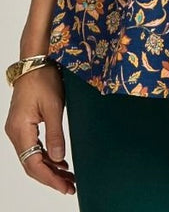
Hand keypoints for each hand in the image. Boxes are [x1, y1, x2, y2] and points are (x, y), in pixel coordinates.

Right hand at [4, 65, 75, 195]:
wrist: (34, 63)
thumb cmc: (43, 79)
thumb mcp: (53, 106)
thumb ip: (56, 134)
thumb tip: (59, 159)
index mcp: (21, 130)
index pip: (33, 164)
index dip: (50, 178)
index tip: (65, 187)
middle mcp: (16, 133)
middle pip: (31, 164)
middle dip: (51, 177)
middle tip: (70, 186)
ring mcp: (18, 130)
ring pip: (33, 157)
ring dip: (50, 168)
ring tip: (68, 177)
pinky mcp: (24, 125)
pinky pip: (34, 147)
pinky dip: (47, 156)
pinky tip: (60, 162)